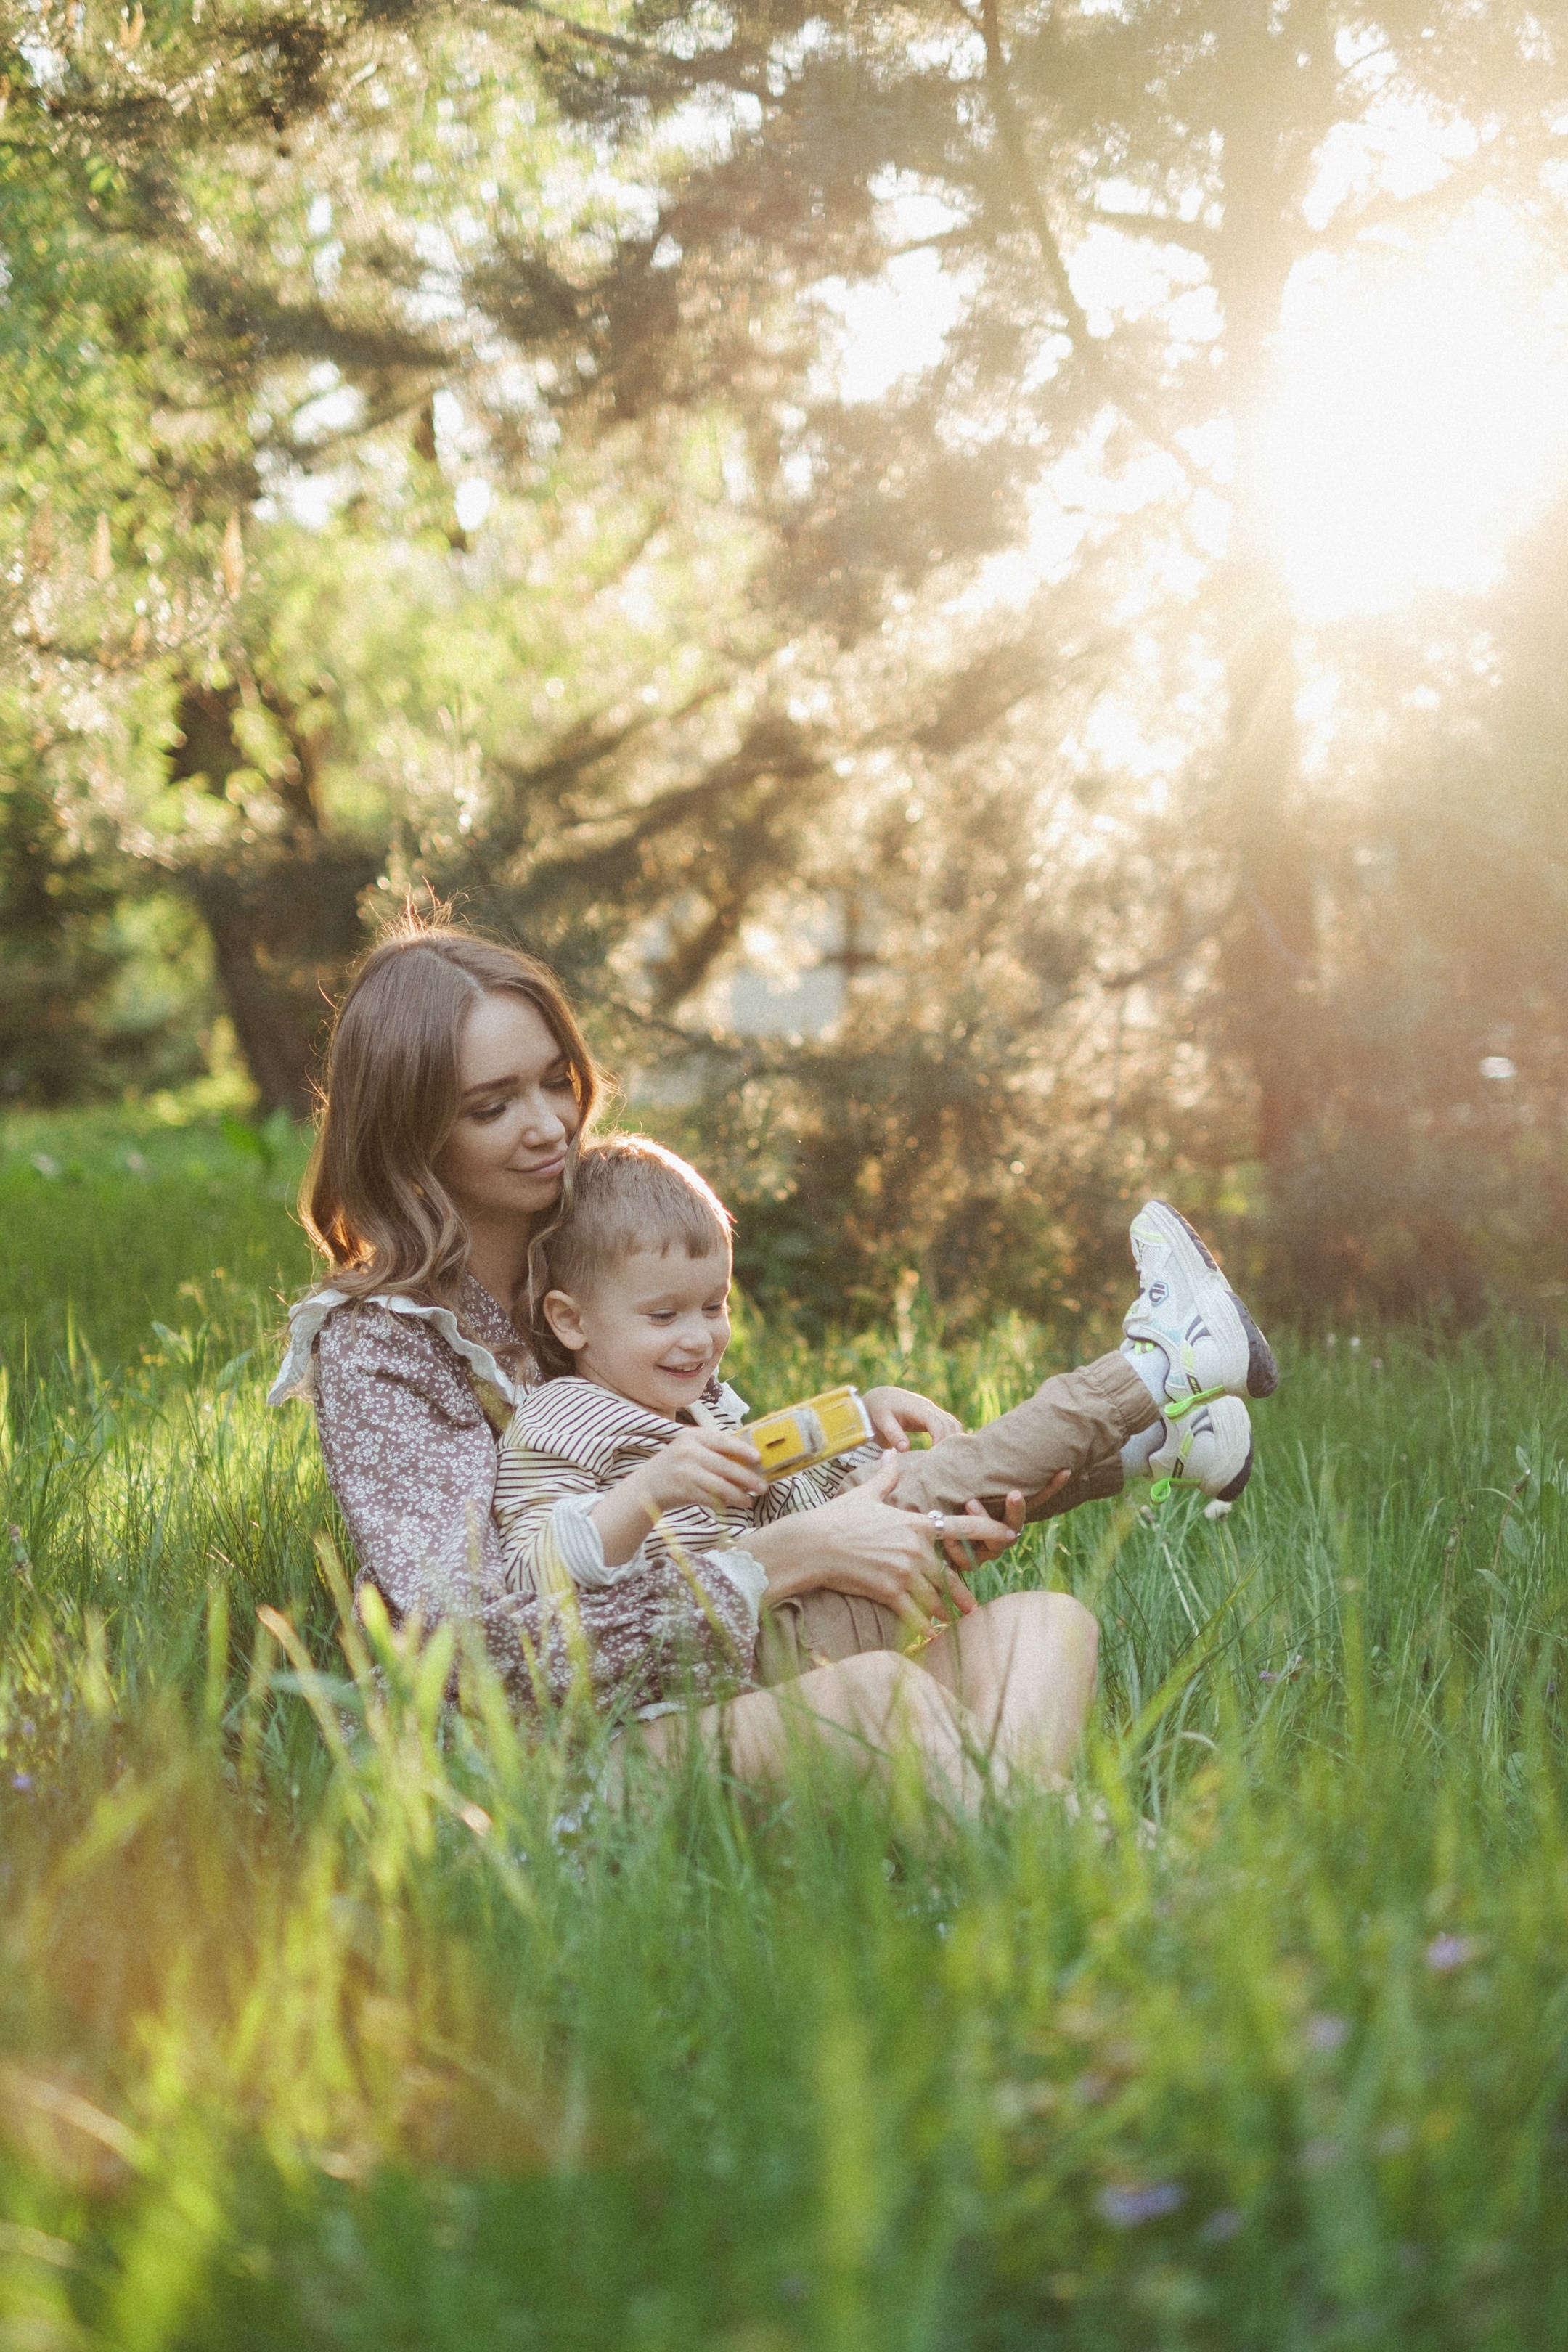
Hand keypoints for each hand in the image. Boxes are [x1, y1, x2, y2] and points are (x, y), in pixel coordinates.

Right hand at [637, 1425, 765, 1515]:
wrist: (646, 1485)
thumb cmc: (676, 1466)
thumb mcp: (690, 1449)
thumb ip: (714, 1450)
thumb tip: (749, 1459)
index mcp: (693, 1436)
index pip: (723, 1440)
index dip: (742, 1449)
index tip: (758, 1458)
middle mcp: (688, 1451)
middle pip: (725, 1465)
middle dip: (747, 1478)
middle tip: (762, 1486)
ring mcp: (684, 1471)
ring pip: (719, 1485)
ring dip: (737, 1495)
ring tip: (749, 1501)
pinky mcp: (682, 1490)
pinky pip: (709, 1498)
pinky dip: (723, 1503)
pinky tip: (733, 1505)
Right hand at [748, 1454, 1014, 1635]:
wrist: (811, 1545)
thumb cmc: (836, 1517)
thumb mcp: (864, 1494)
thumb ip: (886, 1476)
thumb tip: (891, 1454)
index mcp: (916, 1522)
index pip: (963, 1527)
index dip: (989, 1532)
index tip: (1009, 1536)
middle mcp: (916, 1548)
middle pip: (950, 1573)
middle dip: (960, 1591)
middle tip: (971, 1605)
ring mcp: (904, 1572)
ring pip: (935, 1597)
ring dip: (942, 1610)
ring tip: (950, 1621)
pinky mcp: (890, 1593)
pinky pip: (915, 1614)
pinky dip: (923, 1626)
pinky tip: (929, 1635)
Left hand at [861, 1384, 962, 1450]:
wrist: (881, 1397)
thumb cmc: (880, 1410)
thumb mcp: (883, 1421)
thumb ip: (893, 1434)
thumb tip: (905, 1449)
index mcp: (917, 1408)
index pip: (936, 1423)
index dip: (940, 1439)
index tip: (935, 1457)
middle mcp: (929, 1407)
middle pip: (949, 1424)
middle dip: (948, 1444)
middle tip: (942, 1464)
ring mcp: (933, 1410)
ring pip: (953, 1424)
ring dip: (953, 1440)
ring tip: (947, 1459)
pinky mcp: (934, 1416)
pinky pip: (950, 1425)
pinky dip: (952, 1437)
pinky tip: (947, 1451)